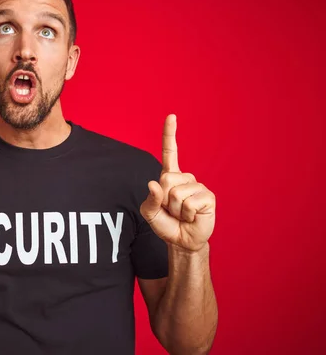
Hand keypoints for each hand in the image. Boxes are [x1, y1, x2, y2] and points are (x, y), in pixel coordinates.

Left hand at [140, 114, 215, 251]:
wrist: (182, 241)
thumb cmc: (166, 224)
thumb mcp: (149, 213)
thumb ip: (149, 199)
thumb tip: (154, 184)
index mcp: (170, 177)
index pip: (169, 152)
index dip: (170, 134)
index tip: (171, 116)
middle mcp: (185, 178)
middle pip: (166, 180)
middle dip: (163, 200)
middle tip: (171, 211)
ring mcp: (198, 186)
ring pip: (176, 194)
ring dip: (175, 210)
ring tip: (182, 215)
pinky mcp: (208, 197)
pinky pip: (189, 203)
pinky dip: (186, 214)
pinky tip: (192, 217)